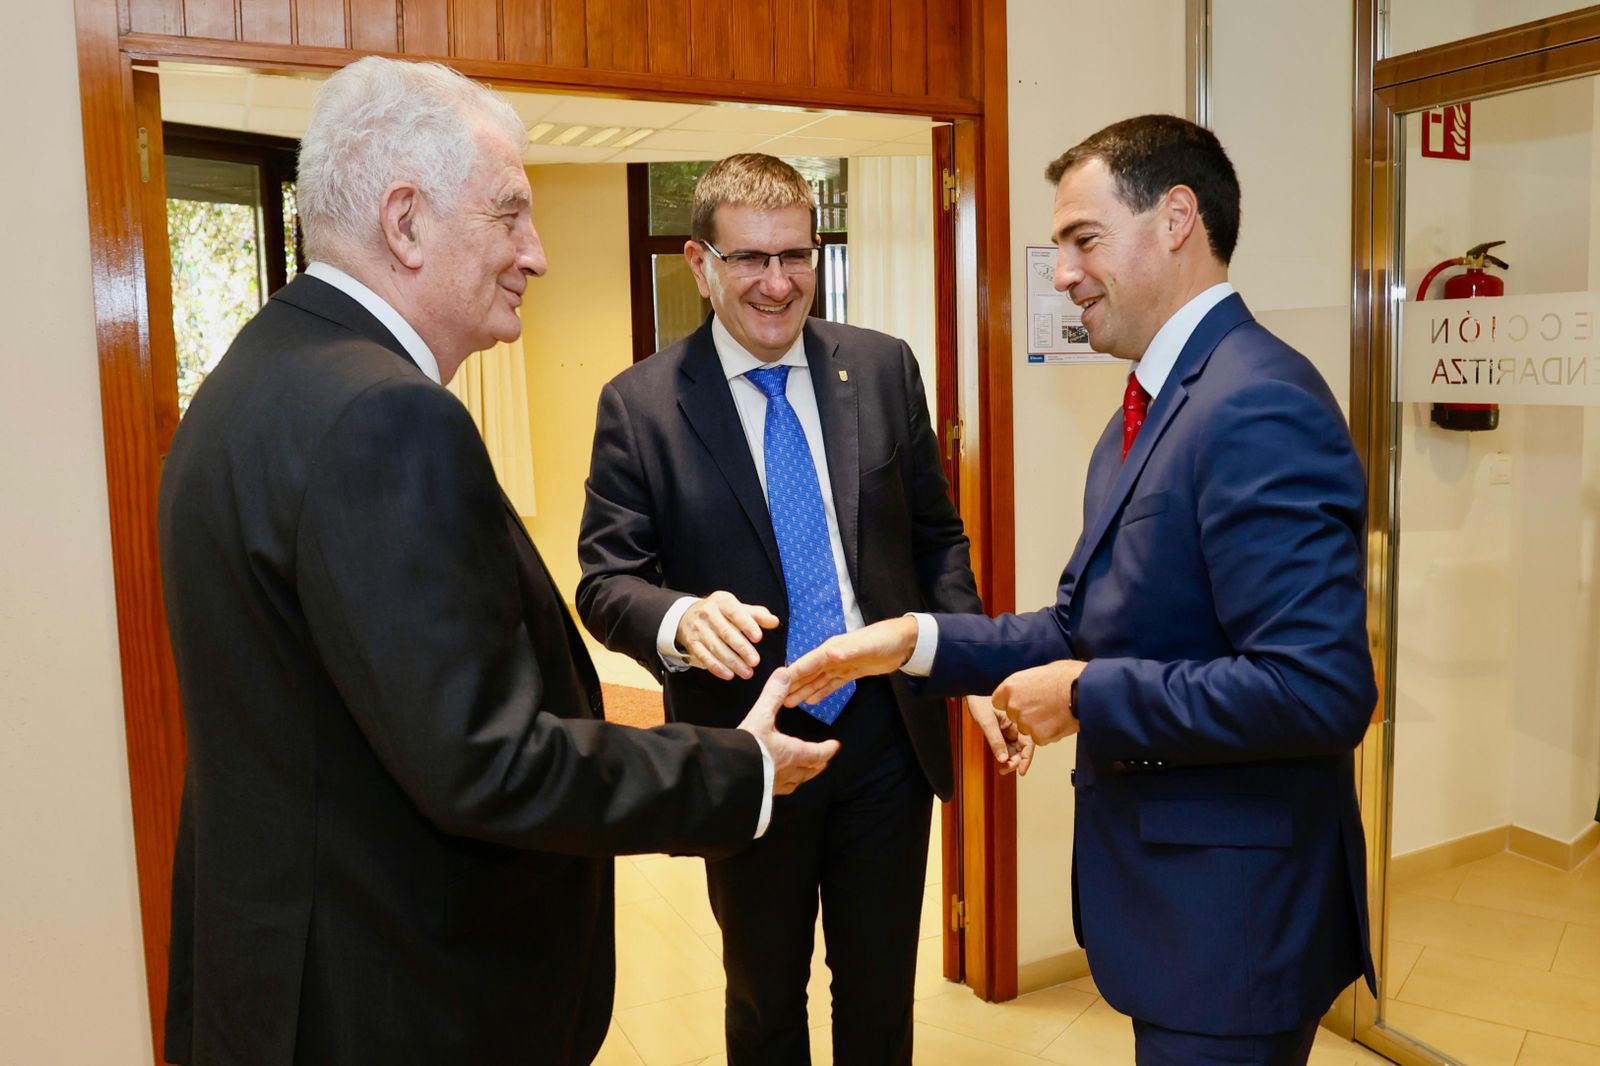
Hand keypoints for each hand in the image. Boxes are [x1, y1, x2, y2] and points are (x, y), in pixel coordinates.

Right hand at [677, 591, 779, 680]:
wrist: (688, 615)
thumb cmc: (721, 613)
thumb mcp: (738, 608)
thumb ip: (757, 615)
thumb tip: (774, 622)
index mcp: (722, 601)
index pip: (735, 612)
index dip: (747, 625)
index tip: (758, 638)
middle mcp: (708, 613)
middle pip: (726, 632)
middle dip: (742, 648)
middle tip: (755, 661)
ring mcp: (698, 629)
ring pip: (715, 647)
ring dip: (732, 662)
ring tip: (747, 672)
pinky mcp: (692, 643)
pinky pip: (704, 657)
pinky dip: (716, 667)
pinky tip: (729, 675)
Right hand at [738, 668, 840, 794]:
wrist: (727, 774)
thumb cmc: (748, 746)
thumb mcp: (760, 717)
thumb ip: (773, 696)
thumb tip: (784, 673)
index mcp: (792, 753)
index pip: (817, 753)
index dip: (827, 749)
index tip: (835, 746)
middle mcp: (788, 772)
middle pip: (809, 771)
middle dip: (817, 765)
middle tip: (822, 761)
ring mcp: (775, 786)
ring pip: (796, 783)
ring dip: (803, 776)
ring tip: (803, 772)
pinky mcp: (762, 794)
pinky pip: (780, 791)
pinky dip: (784, 785)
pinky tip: (777, 784)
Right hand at [784, 616, 918, 706]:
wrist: (903, 642)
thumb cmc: (883, 640)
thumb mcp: (866, 645)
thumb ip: (848, 651)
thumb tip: (829, 653)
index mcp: (832, 649)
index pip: (808, 663)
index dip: (793, 673)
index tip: (777, 684)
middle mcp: (833, 657)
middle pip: (809, 673)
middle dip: (794, 686)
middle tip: (778, 700)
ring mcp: (841, 665)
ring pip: (818, 680)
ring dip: (805, 690)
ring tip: (790, 703)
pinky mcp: (851, 672)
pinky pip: (832, 684)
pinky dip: (822, 692)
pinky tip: (812, 700)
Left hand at [967, 694, 1032, 775]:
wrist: (972, 690)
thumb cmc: (979, 699)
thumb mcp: (987, 721)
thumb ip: (995, 740)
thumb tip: (1003, 759)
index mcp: (1018, 720)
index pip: (1028, 742)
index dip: (1026, 758)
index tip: (1021, 771)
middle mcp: (1017, 725)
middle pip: (1023, 748)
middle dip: (1016, 761)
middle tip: (1005, 769)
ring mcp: (1010, 729)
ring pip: (1015, 749)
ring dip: (1010, 760)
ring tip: (1002, 768)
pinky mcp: (1003, 731)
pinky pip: (1008, 746)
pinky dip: (1005, 754)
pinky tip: (1000, 760)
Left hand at [992, 660, 1085, 745]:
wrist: (1085, 690)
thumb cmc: (1067, 676)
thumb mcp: (1039, 672)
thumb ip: (1026, 684)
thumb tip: (1026, 688)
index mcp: (1010, 687)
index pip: (998, 702)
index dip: (1011, 703)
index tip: (1022, 702)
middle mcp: (1014, 705)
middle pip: (1014, 716)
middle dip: (1026, 714)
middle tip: (1044, 707)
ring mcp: (1025, 722)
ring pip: (1026, 728)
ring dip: (1037, 725)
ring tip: (1055, 713)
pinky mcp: (1038, 736)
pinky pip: (1040, 738)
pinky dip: (1049, 733)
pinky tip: (1059, 721)